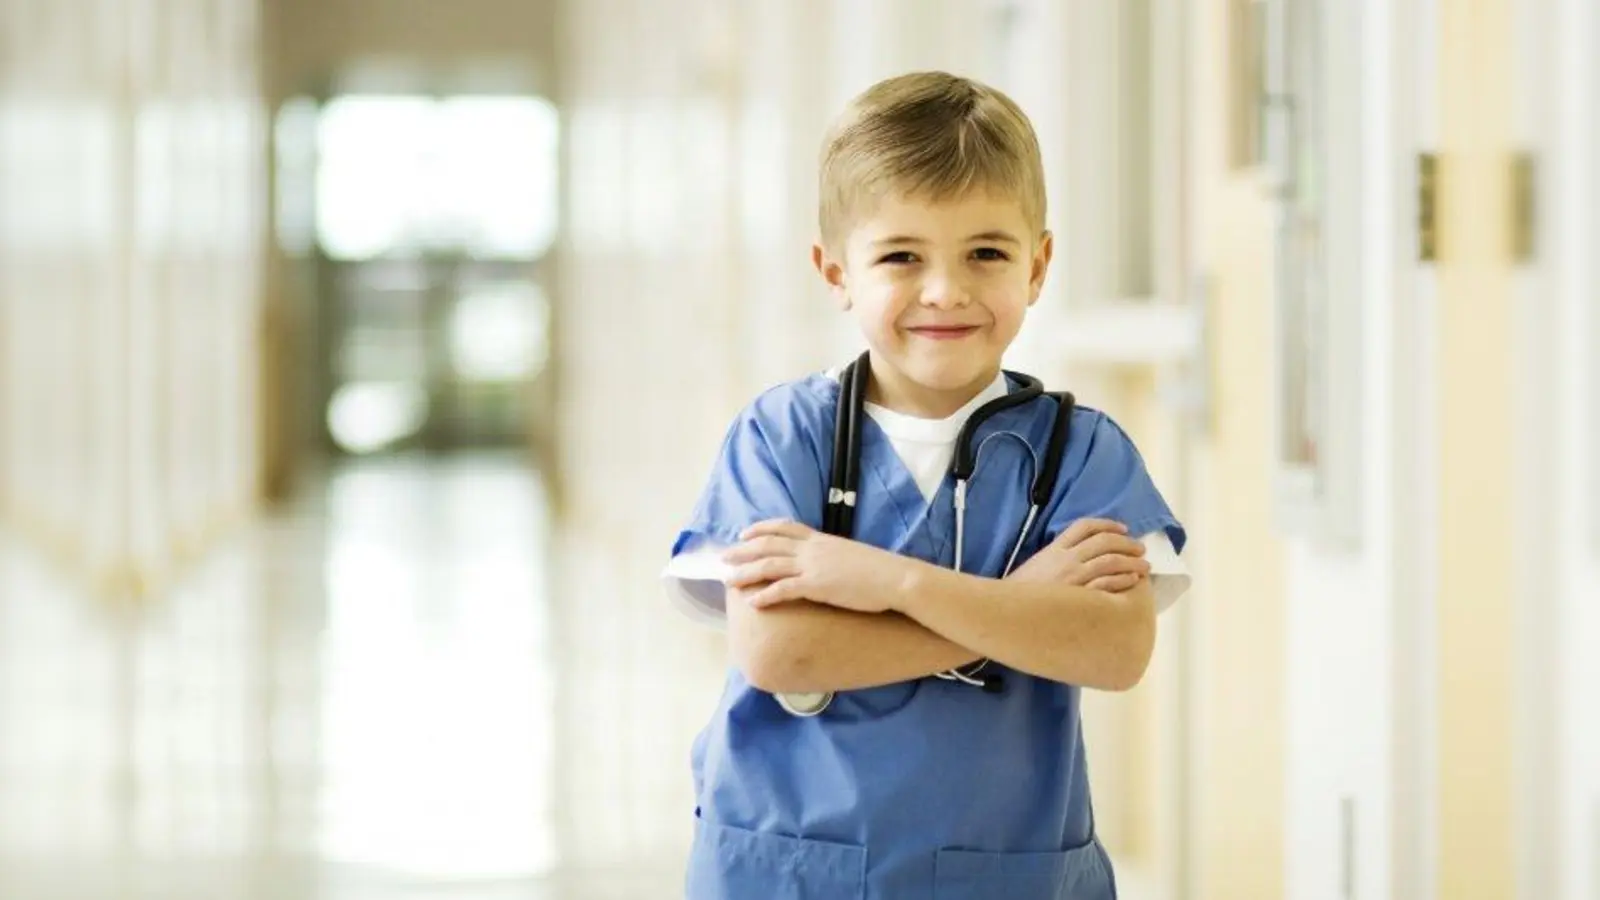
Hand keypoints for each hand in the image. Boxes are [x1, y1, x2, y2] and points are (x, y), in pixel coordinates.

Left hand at [722, 519, 914, 612]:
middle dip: (743, 550)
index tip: (744, 533)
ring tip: (728, 581)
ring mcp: (813, 566)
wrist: (895, 578)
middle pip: (769, 544)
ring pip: (770, 565)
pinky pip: (783, 589)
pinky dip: (765, 595)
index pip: (785, 527)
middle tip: (724, 557)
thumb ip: (834, 557)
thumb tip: (827, 564)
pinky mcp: (817, 586)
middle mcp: (813, 549)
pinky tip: (752, 603)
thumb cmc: (879, 571)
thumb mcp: (851, 555)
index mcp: (822, 539)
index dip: (761, 529)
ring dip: (746, 572)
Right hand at [1007, 518, 1149, 592]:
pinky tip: (1132, 582)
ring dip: (1132, 562)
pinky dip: (1123, 581)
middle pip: (1104, 541)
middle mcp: (1066, 559)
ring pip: (1110, 561)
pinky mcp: (1078, 597)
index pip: (1084, 526)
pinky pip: (1107, 584)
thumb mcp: (1036, 565)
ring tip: (1144, 567)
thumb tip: (1078, 555)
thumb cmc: (1020, 593)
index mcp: (1055, 549)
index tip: (1122, 528)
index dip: (1107, 524)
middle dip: (1127, 543)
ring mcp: (1073, 577)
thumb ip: (1055, 557)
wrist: (1005, 612)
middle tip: (1140, 549)